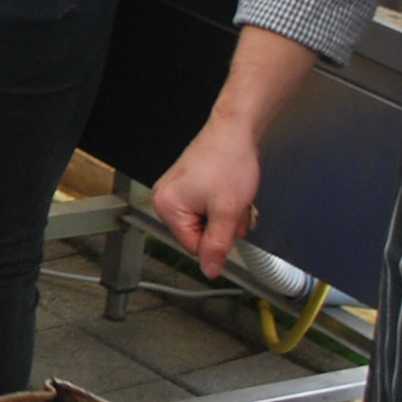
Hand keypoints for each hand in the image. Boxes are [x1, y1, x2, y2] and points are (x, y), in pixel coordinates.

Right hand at [153, 118, 262, 277]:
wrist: (235, 131)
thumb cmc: (228, 160)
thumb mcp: (228, 211)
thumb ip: (218, 246)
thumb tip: (210, 270)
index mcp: (167, 207)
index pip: (194, 248)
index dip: (218, 240)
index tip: (229, 222)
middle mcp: (165, 199)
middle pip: (199, 235)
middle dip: (223, 226)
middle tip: (233, 205)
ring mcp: (175, 191)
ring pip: (205, 223)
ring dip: (225, 215)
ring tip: (232, 195)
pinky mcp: (187, 185)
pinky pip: (205, 208)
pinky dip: (221, 204)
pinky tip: (228, 190)